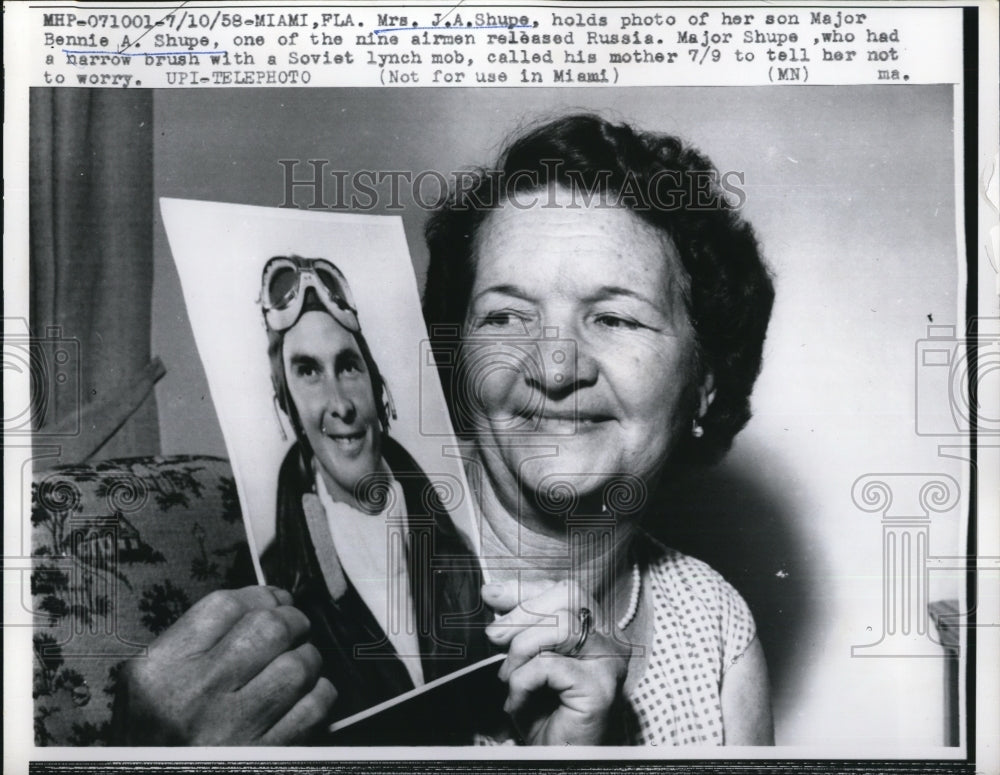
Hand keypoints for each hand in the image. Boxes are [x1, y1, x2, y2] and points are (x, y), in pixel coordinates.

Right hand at [112, 586, 336, 744]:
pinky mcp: (262, 757)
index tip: (272, 600)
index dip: (259, 595)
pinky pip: (311, 708)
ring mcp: (229, 729)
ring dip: (307, 658)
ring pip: (296, 666)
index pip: (225, 605)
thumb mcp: (144, 686)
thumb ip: (190, 643)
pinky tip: (307, 695)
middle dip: (291, 620)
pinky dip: (319, 694)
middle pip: (268, 628)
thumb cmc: (153, 741)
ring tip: (299, 662)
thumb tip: (258, 603)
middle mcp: (193, 697)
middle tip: (294, 627)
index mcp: (160, 670)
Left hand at [483, 579, 628, 744]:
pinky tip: (518, 701)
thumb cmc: (543, 713)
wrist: (555, 758)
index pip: (566, 590)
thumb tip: (493, 592)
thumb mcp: (526, 659)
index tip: (492, 594)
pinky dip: (523, 681)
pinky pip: (549, 665)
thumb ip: (519, 625)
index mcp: (595, 629)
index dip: (527, 589)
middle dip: (522, 611)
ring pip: (560, 626)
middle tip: (493, 636)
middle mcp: (610, 641)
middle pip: (569, 596)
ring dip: (522, 650)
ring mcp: (608, 663)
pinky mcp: (600, 688)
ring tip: (509, 678)